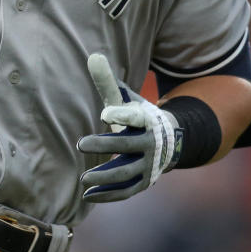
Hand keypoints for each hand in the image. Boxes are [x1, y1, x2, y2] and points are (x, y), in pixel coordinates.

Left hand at [77, 53, 181, 202]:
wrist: (170, 142)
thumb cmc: (140, 117)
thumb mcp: (128, 99)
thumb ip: (109, 82)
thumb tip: (92, 56)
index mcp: (147, 120)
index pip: (136, 116)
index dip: (122, 114)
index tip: (105, 113)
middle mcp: (150, 143)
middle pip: (128, 145)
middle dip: (105, 145)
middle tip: (80, 143)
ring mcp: (149, 165)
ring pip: (127, 172)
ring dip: (105, 176)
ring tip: (83, 179)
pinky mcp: (145, 182)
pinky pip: (126, 191)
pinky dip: (109, 194)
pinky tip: (87, 196)